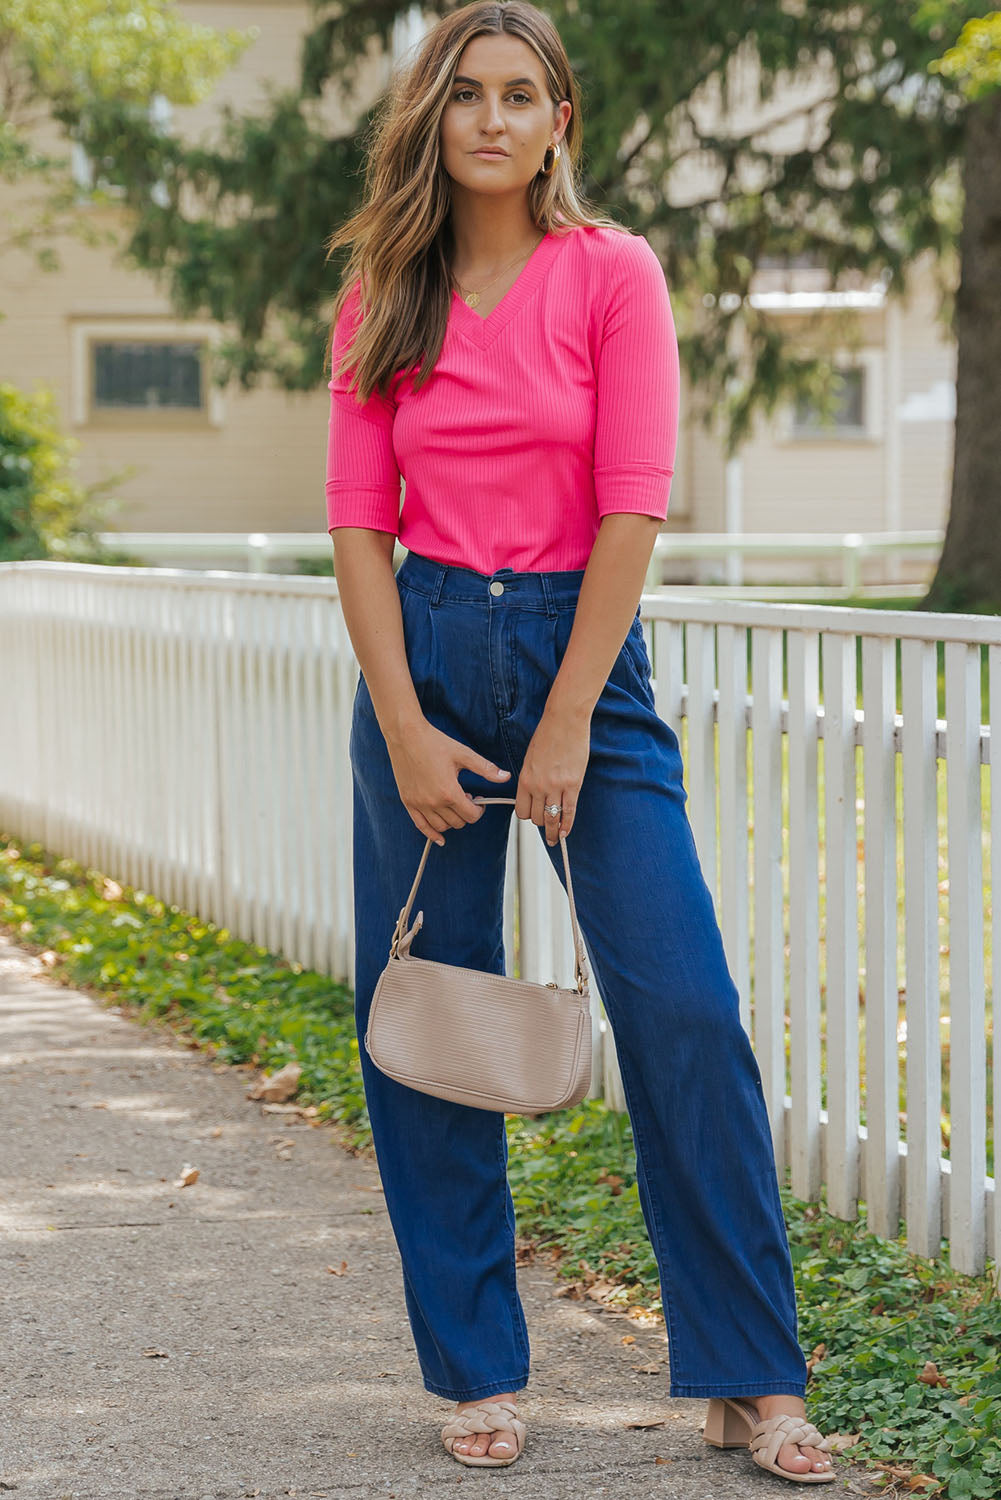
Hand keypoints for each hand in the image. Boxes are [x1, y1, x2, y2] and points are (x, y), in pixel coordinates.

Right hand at [387, 717, 511, 846]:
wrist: (406, 735)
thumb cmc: (434, 742)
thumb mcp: (464, 754)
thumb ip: (486, 769)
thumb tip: (506, 777)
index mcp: (449, 792)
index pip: (471, 815)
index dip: (479, 810)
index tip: (478, 800)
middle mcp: (433, 802)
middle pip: (458, 822)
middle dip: (466, 813)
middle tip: (466, 797)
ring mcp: (419, 804)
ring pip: (442, 826)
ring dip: (452, 820)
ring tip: (452, 803)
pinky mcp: (408, 802)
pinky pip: (421, 826)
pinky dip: (432, 834)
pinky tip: (440, 838)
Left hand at [515, 707, 590, 842]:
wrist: (564, 720)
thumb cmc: (548, 735)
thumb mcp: (530, 757)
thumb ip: (531, 777)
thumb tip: (535, 794)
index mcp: (525, 779)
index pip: (522, 810)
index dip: (528, 816)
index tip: (533, 816)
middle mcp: (538, 786)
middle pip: (537, 817)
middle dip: (541, 823)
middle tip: (547, 826)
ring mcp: (556, 786)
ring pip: (552, 818)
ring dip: (553, 832)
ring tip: (555, 838)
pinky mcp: (573, 784)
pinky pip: (569, 811)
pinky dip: (567, 825)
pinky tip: (566, 832)